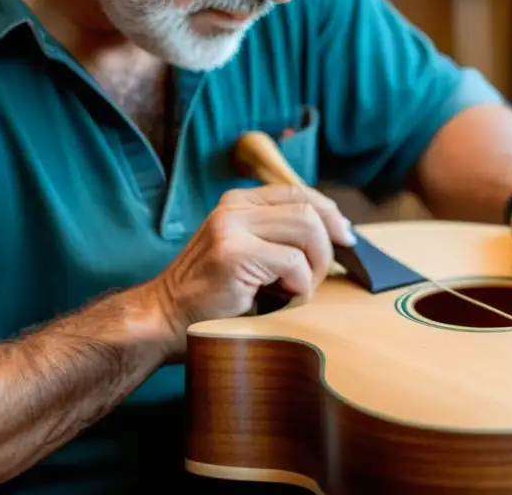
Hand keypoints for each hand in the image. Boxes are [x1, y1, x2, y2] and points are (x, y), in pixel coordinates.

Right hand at [153, 184, 356, 353]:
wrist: (165, 318)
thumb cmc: (212, 294)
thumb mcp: (247, 252)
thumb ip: (279, 236)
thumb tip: (336, 233)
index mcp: (238, 201)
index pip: (298, 192)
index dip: (329, 213)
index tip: (346, 236)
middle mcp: (234, 208)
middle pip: (308, 210)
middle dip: (326, 245)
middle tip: (319, 277)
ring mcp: (231, 228)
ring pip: (306, 231)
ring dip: (314, 267)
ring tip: (299, 290)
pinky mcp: (234, 255)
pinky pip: (293, 264)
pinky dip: (300, 287)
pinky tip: (283, 300)